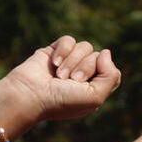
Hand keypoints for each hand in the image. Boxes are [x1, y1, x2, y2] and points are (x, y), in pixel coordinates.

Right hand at [0, 35, 120, 124]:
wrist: (30, 95)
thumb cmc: (61, 101)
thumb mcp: (95, 97)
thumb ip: (111, 76)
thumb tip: (105, 52)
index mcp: (93, 89)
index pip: (111, 72)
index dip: (102, 73)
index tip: (85, 83)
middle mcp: (83, 75)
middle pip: (98, 57)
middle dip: (84, 68)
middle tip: (69, 80)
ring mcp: (69, 62)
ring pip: (85, 46)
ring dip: (71, 61)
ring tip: (59, 75)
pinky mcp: (55, 51)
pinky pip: (69, 40)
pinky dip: (62, 50)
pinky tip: (53, 62)